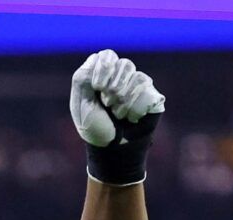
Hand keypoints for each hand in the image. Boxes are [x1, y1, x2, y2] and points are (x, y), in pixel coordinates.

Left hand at [71, 50, 164, 184]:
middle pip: (124, 64)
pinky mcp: (151, 96)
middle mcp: (121, 76)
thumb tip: (98, 59)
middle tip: (107, 104)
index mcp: (102, 74)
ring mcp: (138, 86)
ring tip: (117, 114)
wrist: (112, 150)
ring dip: (122, 99)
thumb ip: (82, 78)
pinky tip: (130, 117)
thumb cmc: (94, 127)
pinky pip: (147, 90)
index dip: (103, 69)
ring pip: (136, 76)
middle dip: (113, 87)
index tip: (96, 88)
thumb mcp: (80, 103)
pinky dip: (134, 107)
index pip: (107, 55)